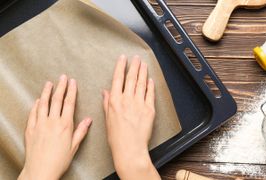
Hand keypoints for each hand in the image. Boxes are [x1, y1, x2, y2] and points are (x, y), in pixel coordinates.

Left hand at [18, 75, 91, 179]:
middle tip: (62, 77)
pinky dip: (36, 105)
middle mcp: (52, 122)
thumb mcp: (74, 146)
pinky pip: (33, 113)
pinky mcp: (30, 129)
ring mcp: (40, 124)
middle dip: (60, 87)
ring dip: (46, 92)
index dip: (71, 91)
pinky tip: (38, 100)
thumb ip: (81, 131)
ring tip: (49, 83)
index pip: (69, 103)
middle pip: (57, 100)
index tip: (72, 82)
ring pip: (43, 104)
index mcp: (65, 125)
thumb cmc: (59, 160)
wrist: (41, 170)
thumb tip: (88, 120)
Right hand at [103, 55, 159, 179]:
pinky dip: (150, 86)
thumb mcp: (107, 119)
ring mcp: (139, 104)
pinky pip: (150, 94)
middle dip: (134, 66)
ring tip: (144, 64)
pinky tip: (150, 80)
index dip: (120, 67)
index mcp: (115, 101)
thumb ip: (107, 103)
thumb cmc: (116, 137)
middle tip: (136, 58)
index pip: (118, 79)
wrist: (130, 149)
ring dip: (143, 72)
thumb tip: (105, 91)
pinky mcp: (149, 109)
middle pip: (131, 78)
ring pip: (141, 83)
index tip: (123, 58)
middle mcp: (127, 100)